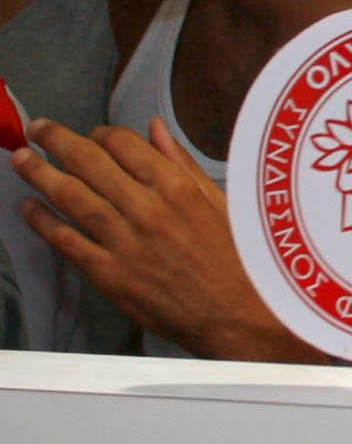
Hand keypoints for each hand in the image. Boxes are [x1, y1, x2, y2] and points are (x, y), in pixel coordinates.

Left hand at [13, 117, 316, 362]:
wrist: (238, 314)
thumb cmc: (238, 258)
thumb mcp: (221, 201)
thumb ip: (182, 164)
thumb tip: (155, 129)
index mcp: (177, 187)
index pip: (124, 144)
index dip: (100, 133)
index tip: (90, 133)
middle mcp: (147, 208)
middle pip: (89, 162)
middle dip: (56, 140)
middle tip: (38, 129)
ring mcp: (124, 241)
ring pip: (70, 197)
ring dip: (40, 174)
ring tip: (21, 159)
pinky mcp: (109, 273)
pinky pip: (67, 240)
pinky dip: (43, 221)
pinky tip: (29, 208)